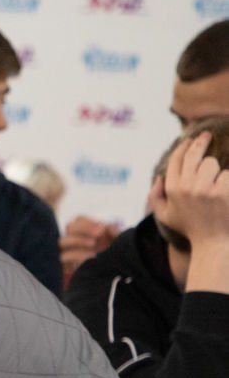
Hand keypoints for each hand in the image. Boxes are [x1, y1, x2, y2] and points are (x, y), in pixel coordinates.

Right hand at [60, 215, 117, 277]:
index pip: (79, 220)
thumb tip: (110, 228)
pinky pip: (63, 256)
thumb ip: (115, 233)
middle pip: (69, 227)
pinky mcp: (65, 263)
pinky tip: (89, 256)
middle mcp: (74, 238)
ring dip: (77, 240)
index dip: (88, 223)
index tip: (102, 228)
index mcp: (86, 230)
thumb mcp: (117, 242)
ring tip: (93, 244)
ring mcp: (68, 250)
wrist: (112, 274)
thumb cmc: (112, 254)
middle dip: (83, 229)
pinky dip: (76, 255)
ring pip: (63, 241)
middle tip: (98, 234)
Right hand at [153, 132, 228, 248]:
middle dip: (201, 142)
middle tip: (207, 134)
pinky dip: (227, 181)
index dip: (184, 146)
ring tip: (218, 185)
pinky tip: (225, 192)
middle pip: (195, 155)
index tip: (190, 139)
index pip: (177, 160)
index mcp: (173, 189)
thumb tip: (158, 177)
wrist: (214, 243)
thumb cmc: (191, 229)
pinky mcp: (223, 192)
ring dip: (217, 171)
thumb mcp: (166, 216)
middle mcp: (187, 187)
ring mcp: (206, 189)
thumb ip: (155, 197)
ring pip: (213, 164)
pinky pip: (227, 175)